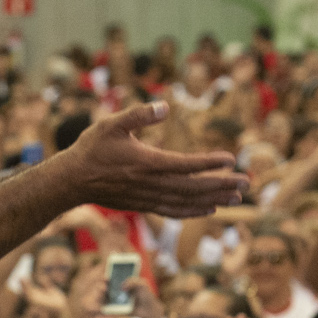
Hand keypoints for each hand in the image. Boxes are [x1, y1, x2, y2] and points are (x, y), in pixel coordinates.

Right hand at [63, 102, 247, 217]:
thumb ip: (139, 114)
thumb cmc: (91, 149)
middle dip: (221, 185)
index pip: (186, 164)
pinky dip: (193, 211)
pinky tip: (208, 210)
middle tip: (246, 183)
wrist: (71, 181)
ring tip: (235, 198)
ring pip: (187, 202)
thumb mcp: (112, 124)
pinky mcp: (143, 205)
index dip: (210, 163)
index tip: (231, 159)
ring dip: (213, 200)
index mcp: (146, 163)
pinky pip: (173, 211)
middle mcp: (150, 184)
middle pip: (193, 187)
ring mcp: (147, 198)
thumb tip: (164, 106)